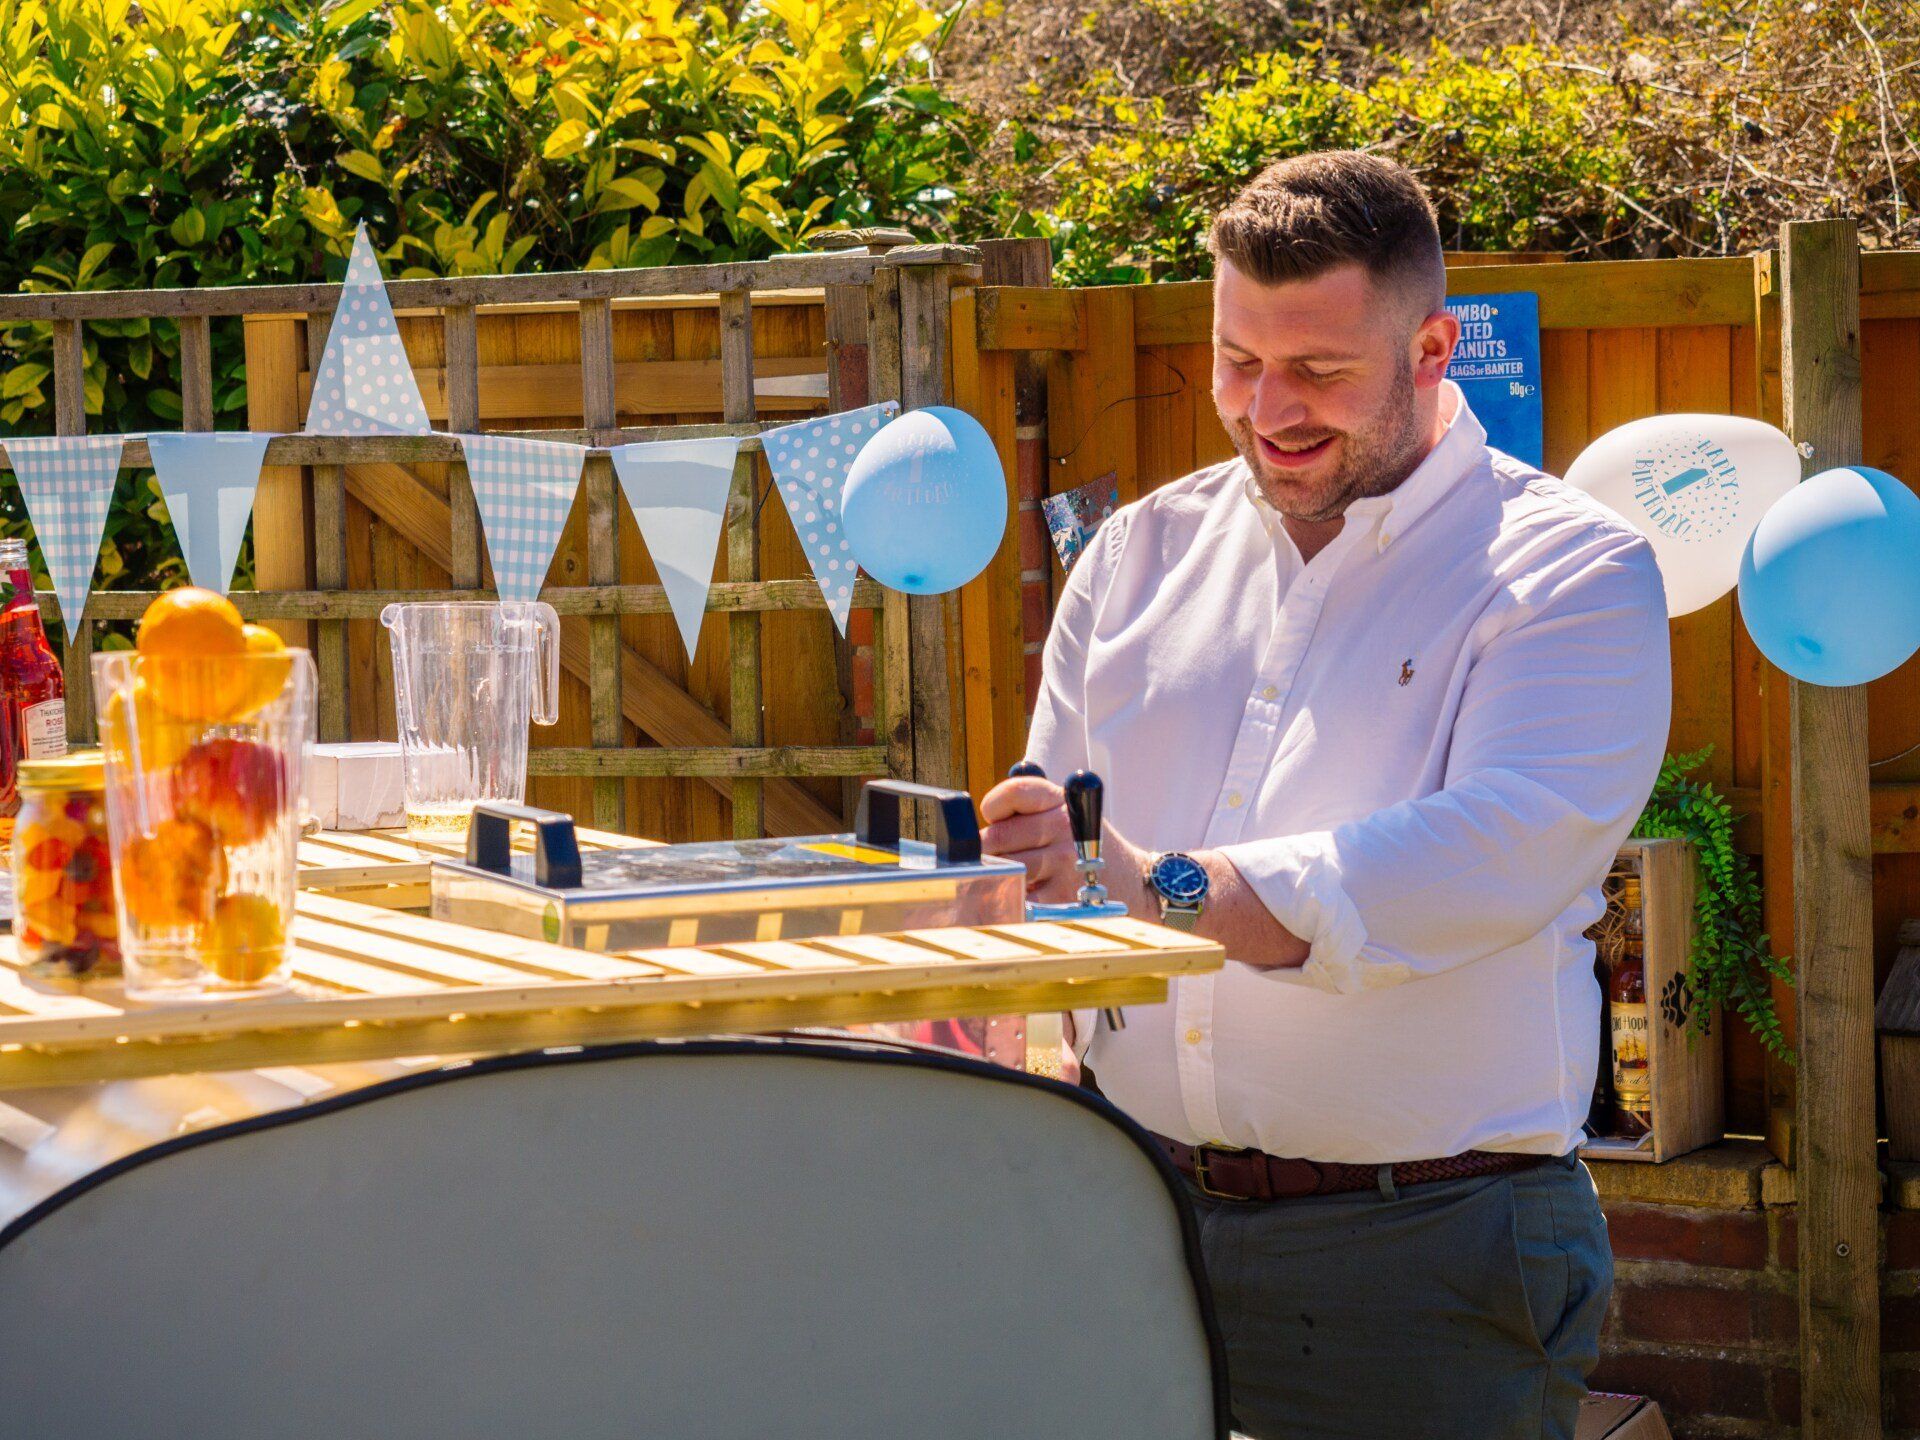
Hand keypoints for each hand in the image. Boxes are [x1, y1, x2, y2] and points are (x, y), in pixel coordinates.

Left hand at [980, 776, 1079, 902]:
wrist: (1129, 877)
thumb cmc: (1080, 843)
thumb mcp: (1063, 810)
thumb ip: (1024, 809)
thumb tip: (971, 821)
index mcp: (1059, 800)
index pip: (1014, 792)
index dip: (993, 806)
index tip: (993, 818)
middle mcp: (1063, 827)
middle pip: (999, 836)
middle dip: (987, 849)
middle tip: (992, 855)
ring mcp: (1063, 863)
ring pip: (1006, 867)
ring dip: (999, 874)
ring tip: (1007, 874)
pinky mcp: (1062, 896)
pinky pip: (1019, 896)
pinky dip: (1011, 896)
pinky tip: (1019, 893)